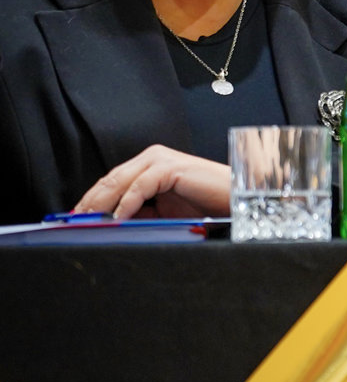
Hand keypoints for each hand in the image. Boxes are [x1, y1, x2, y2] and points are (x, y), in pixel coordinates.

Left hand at [73, 146, 232, 219]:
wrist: (238, 199)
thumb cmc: (207, 206)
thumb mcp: (165, 212)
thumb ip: (140, 212)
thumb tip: (110, 224)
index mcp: (150, 165)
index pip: (111, 182)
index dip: (91, 201)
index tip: (76, 219)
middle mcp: (152, 158)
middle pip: (110, 180)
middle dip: (90, 203)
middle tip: (74, 222)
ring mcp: (161, 160)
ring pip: (121, 181)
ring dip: (102, 204)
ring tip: (89, 222)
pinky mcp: (171, 167)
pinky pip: (140, 186)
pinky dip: (126, 204)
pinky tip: (117, 218)